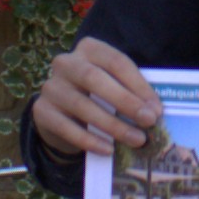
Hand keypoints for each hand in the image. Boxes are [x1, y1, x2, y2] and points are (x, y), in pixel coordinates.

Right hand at [30, 30, 167, 163]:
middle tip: (148, 121)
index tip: (157, 109)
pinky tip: (109, 150)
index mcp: (89, 49)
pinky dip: (89, 140)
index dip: (138, 85)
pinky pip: (66, 127)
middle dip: (125, 101)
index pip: (116, 62)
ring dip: (113, 125)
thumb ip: (131, 92)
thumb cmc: (97, 95)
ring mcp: (51, 86)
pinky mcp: (41, 110)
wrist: (62, 114)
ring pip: (82, 105)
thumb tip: (154, 112)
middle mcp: (66, 63)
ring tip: (136, 140)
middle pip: (94, 79)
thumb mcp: (114, 86)